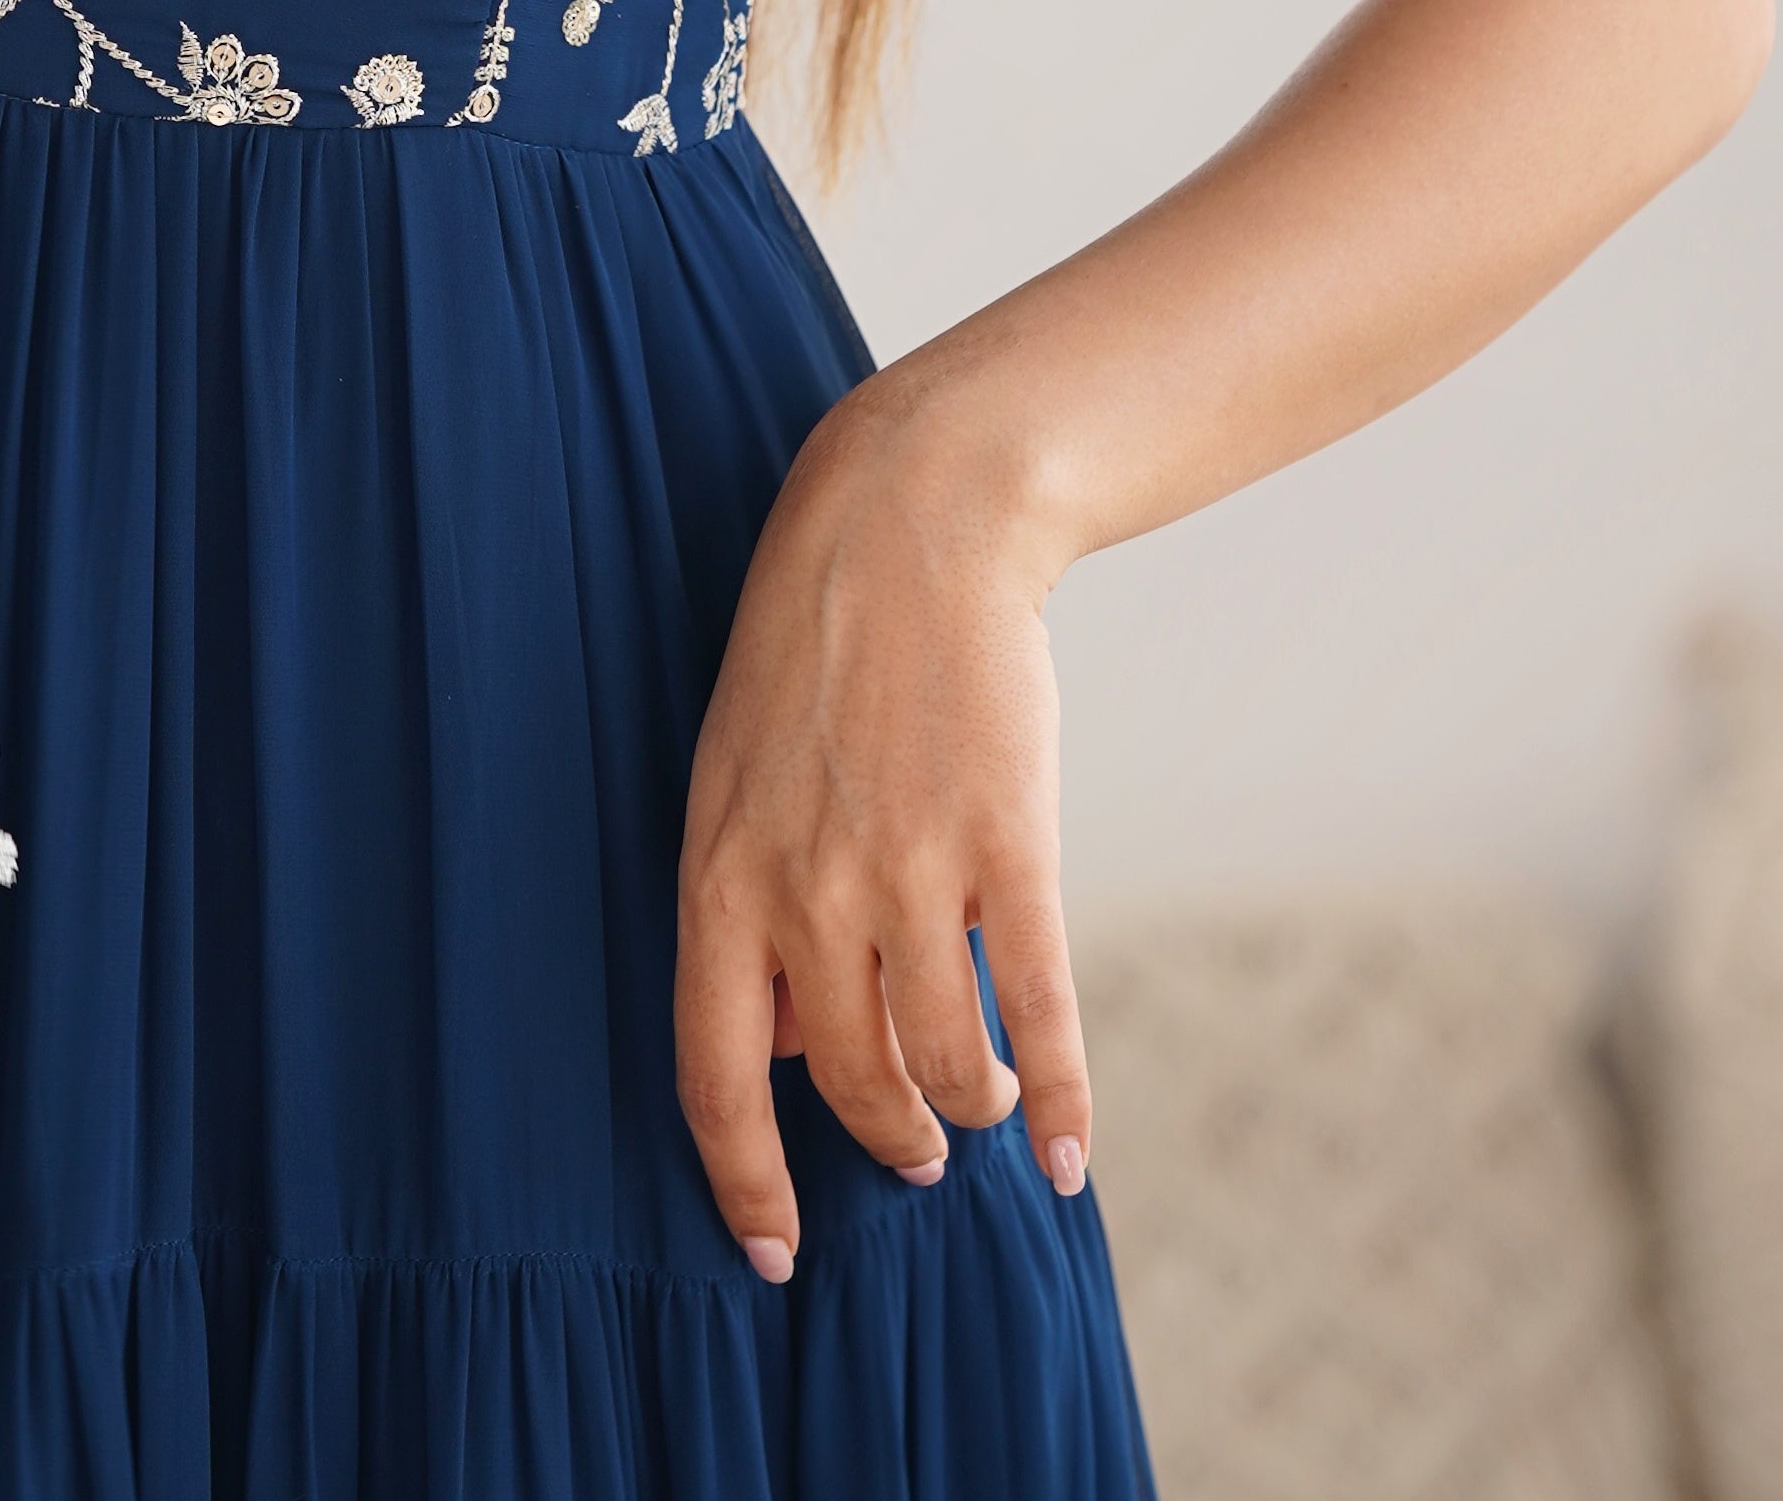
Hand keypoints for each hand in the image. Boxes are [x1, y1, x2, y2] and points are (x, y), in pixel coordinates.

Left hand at [674, 371, 1090, 1275]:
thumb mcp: (735, 780)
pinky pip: (1038, 1012)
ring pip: (942, 1061)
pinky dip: (1060, 1101)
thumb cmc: (816, 657)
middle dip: (887, 1141)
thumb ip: (753, 910)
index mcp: (720, 873)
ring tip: (983, 1103)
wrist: (909, 527)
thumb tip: (786, 1047)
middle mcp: (805, 888)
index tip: (773, 1256)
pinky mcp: (1008, 843)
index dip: (744, 1181)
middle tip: (915, 1153)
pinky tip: (1069, 1155)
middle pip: (845, 1083)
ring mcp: (909, 868)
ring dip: (971, 1108)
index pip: (713, 1074)